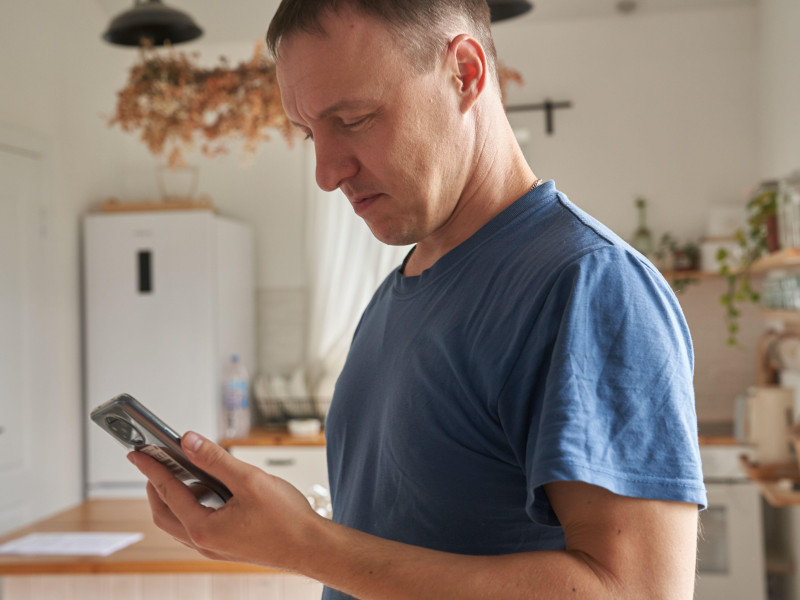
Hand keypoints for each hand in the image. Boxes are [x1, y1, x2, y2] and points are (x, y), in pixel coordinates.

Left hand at [127, 431, 321, 570]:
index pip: (168, 492)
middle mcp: (203, 543)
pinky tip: (207, 490)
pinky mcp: (225, 547)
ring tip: (181, 471)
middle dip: (156, 485)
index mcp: (204, 528)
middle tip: (152, 461)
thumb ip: (216, 460)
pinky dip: (191, 506)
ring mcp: (213, 548)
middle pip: (164, 512)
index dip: (152, 468)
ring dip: (173, 497)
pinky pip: (195, 527)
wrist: (311, 547)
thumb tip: (189, 441)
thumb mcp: (250, 480)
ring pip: (179, 522)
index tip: (137, 453)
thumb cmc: (287, 519)